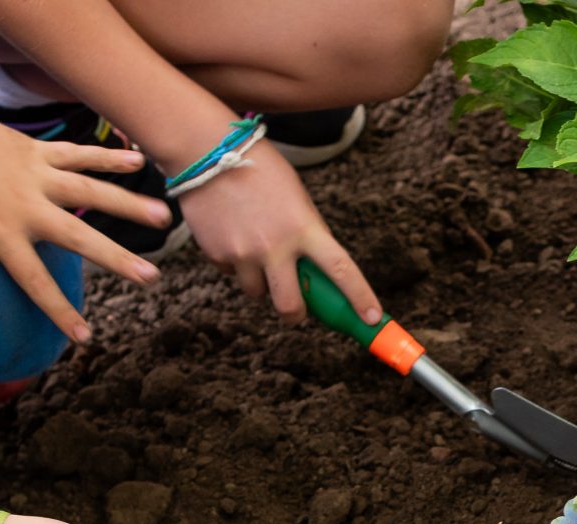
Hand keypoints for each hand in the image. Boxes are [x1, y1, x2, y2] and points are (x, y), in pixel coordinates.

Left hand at [0, 99, 171, 339]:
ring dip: (127, 204)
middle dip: (116, 259)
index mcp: (1, 230)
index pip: (35, 280)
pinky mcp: (38, 151)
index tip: (85, 338)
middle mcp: (27, 204)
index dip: (60, 311)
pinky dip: (108, 156)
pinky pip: (79, 154)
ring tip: (163, 218)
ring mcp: (36, 175)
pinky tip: (140, 163)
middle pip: (78, 237)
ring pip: (90, 191)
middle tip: (150, 278)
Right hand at [178, 149, 378, 323]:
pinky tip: (233, 234)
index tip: (371, 318)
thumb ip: (309, 231)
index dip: (359, 298)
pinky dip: (237, 263)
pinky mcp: (217, 256)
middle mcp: (275, 246)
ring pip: (258, 293)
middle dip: (296, 314)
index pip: (341, 270)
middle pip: (291, 306)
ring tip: (255, 250)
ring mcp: (243, 254)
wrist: (205, 151)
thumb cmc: (258, 169)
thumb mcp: (297, 196)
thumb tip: (319, 267)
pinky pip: (233, 274)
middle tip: (296, 310)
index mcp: (304, 227)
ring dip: (262, 283)